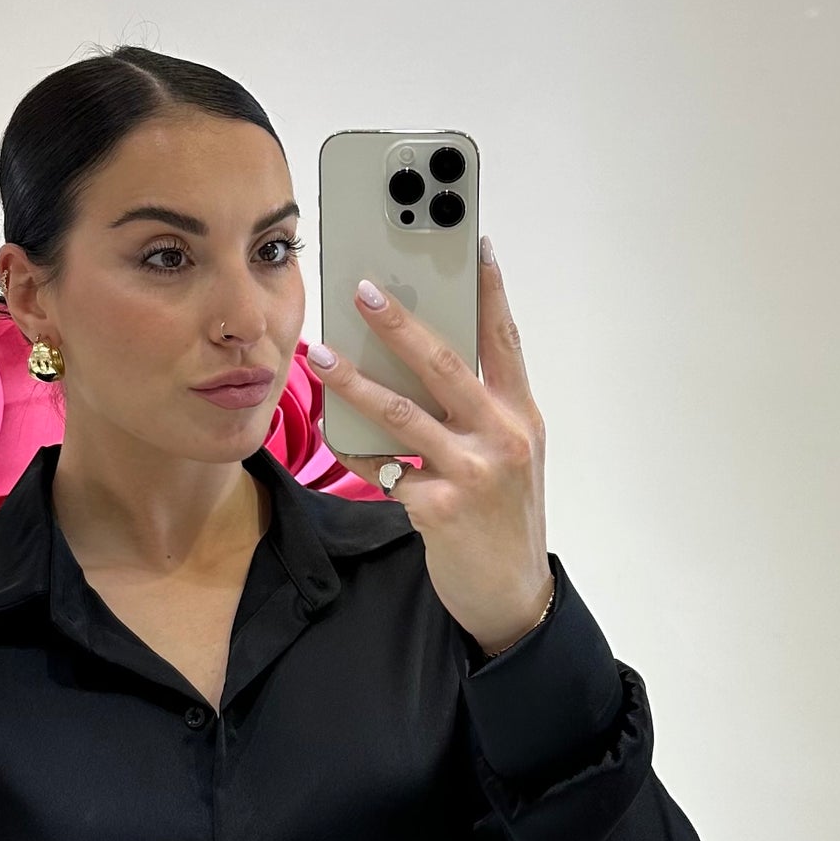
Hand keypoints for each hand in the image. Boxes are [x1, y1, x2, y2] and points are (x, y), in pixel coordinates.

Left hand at [306, 238, 552, 655]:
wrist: (513, 595)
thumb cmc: (504, 517)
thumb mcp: (508, 456)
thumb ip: (478, 411)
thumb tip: (422, 364)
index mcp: (521, 414)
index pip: (504, 340)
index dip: (490, 291)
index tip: (476, 245)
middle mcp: (502, 436)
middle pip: (444, 364)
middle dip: (400, 323)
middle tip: (364, 290)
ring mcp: (472, 472)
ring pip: (402, 413)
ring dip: (354, 381)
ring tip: (318, 356)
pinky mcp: (440, 508)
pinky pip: (386, 471)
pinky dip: (361, 456)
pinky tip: (341, 443)